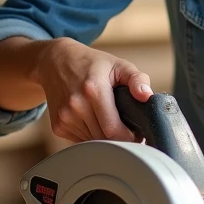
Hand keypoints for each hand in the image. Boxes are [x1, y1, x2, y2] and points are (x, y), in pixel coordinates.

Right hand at [33, 38, 153, 142]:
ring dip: (104, 137)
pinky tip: (93, 120)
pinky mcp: (58, 126)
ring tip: (109, 120)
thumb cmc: (92, 64)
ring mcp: (65, 117)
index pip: (114, 130)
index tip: (137, 134)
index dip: (129, 137)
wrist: (56, 61)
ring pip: (92, 142)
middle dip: (119, 137)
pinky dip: (90, 135)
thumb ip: (137, 79)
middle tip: (127, 128)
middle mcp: (76, 106)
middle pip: (104, 138)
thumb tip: (147, 96)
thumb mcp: (119, 65)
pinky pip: (80, 140)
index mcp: (94, 90)